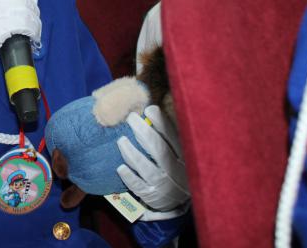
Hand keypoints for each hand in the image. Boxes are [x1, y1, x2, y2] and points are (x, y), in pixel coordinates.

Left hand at [116, 105, 189, 219]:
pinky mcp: (152, 196)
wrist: (179, 198)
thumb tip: (150, 109)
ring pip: (147, 168)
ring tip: (121, 140)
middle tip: (131, 119)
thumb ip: (167, 133)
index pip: (175, 137)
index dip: (162, 123)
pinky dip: (129, 177)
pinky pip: (139, 187)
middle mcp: (177, 172)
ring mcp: (164, 185)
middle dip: (144, 133)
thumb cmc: (176, 166)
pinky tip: (121, 168)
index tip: (149, 109)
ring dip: (132, 153)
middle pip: (160, 151)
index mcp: (186, 157)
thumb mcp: (179, 151)